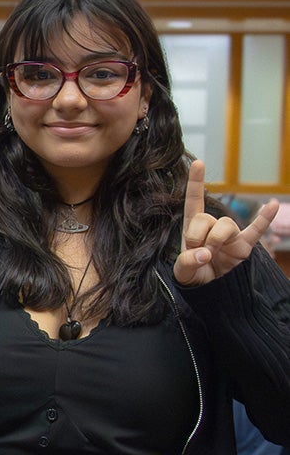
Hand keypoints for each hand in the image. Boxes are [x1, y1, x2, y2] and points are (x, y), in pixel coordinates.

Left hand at [173, 160, 278, 286]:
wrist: (207, 291)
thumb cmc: (191, 276)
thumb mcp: (181, 272)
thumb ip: (187, 262)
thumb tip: (206, 254)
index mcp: (192, 227)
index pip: (193, 201)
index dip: (195, 182)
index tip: (198, 162)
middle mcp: (212, 227)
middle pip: (206, 217)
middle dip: (199, 234)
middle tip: (199, 252)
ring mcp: (230, 236)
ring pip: (226, 225)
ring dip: (217, 238)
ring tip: (212, 254)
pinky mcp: (244, 246)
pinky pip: (256, 230)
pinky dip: (265, 219)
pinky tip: (272, 204)